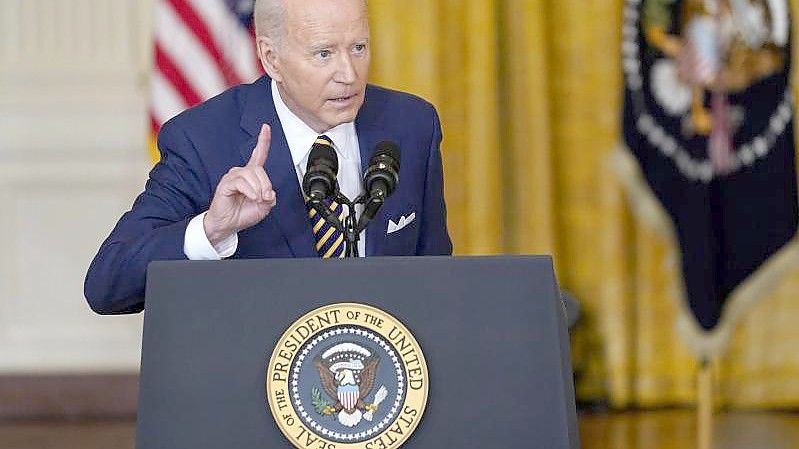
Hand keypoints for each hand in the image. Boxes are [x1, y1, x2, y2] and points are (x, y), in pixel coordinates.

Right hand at [204, 124, 276, 245]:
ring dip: (258, 189)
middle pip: (260, 169)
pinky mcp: (226, 183)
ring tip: (256, 199)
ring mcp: (233, 177)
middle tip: (266, 198)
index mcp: (252, 176)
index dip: (263, 141)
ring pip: (252, 174)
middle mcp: (242, 173)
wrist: (228, 225)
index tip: (266, 127)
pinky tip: (251, 198)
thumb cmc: (242, 214)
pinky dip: (250, 191)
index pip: (258, 155)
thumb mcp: (263, 207)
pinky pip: (242, 182)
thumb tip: (270, 192)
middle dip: (266, 184)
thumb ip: (270, 198)